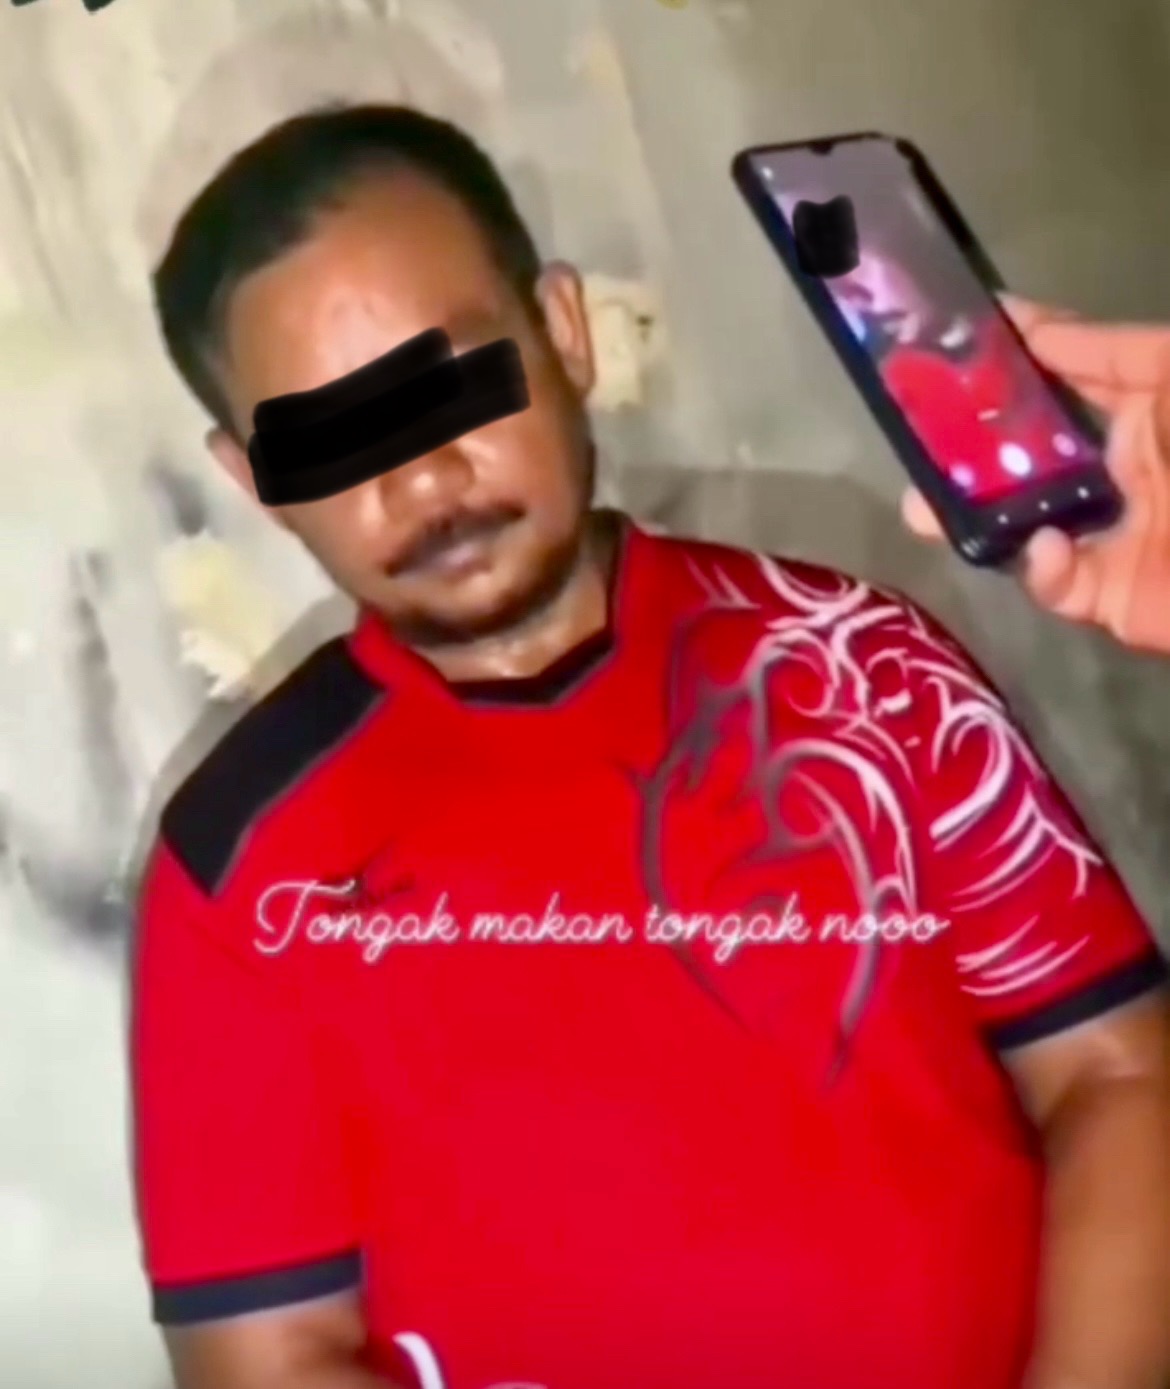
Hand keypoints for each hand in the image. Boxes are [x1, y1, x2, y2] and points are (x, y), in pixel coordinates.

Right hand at [900, 297, 1169, 653]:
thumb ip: (1107, 350)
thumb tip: (1030, 324)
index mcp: (1140, 410)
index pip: (1057, 379)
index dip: (1004, 362)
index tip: (942, 343)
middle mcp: (1116, 469)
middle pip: (1021, 458)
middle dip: (961, 450)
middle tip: (911, 437)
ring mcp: (1109, 534)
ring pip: (1019, 524)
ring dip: (969, 515)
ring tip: (924, 506)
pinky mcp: (1109, 597)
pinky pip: (1057, 582)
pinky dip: (1043, 567)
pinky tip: (1048, 546)